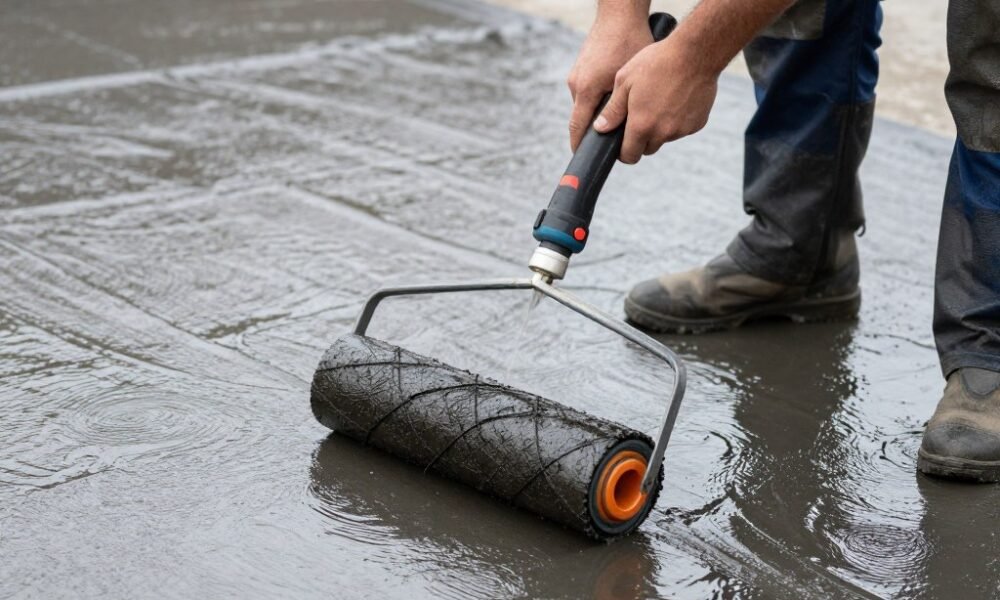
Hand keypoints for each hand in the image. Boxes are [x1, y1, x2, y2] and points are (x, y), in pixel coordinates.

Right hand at [567, 15, 653, 150]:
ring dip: (600, 112)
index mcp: (586, 89)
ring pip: (587, 103)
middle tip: (610, 142)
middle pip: (582, 117)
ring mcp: (577, 74)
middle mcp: (577, 83)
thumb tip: (620, 130)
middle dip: (594, 130)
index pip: (578, 128)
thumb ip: (622, 105)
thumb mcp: (631, 78)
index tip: (584, 159)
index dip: (580, 146)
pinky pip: (589, 90)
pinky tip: (615, 95)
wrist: (620, 13)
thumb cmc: (630, 41)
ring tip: (617, 116)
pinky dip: (599, 98)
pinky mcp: (582, 67)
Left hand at [594, 39, 718, 163]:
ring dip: (659, 129)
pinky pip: (682, 128)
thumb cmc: (656, 63)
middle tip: (638, 116)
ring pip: (665, 138)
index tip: (621, 142)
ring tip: (658, 102)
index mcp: (642, 126)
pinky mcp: (697, 124)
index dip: (623, 152)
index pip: (629, 156)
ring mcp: (682, 130)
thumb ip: (613, 110)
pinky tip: (675, 99)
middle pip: (647, 149)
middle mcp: (663, 133)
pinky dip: (677, 120)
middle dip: (641, 139)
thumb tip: (600, 128)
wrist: (695, 53)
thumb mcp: (625, 81)